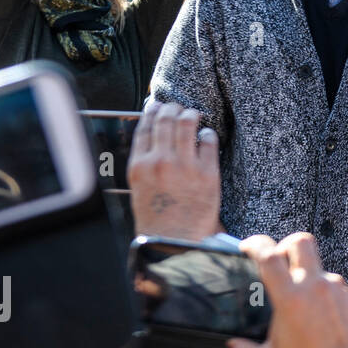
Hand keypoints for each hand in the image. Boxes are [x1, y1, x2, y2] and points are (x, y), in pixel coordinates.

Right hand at [128, 101, 220, 240]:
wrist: (175, 242)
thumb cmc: (156, 219)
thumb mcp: (139, 189)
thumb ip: (144, 164)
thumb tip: (152, 141)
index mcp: (139, 166)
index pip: (144, 127)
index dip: (152, 112)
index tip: (157, 106)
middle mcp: (160, 162)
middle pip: (166, 120)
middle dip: (172, 108)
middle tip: (177, 107)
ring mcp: (185, 166)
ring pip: (187, 124)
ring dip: (191, 115)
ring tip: (193, 115)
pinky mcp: (207, 173)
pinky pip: (209, 141)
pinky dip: (208, 134)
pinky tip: (207, 136)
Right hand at [229, 233, 347, 347]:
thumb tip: (234, 346)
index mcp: (291, 298)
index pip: (270, 256)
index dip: (255, 244)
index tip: (247, 246)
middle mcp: (315, 286)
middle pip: (301, 242)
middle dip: (286, 244)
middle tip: (278, 259)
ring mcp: (336, 289)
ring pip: (317, 267)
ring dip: (305, 275)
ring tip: (298, 300)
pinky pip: (333, 286)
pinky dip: (321, 293)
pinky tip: (317, 314)